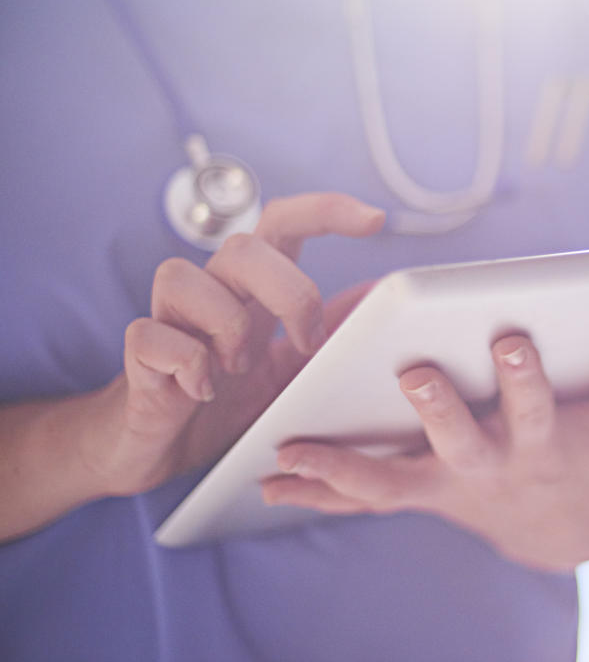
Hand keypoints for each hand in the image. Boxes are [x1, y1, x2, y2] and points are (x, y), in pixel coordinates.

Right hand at [81, 193, 384, 496]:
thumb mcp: (292, 369)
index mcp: (253, 289)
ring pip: (182, 276)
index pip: (283, 223)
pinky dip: (186, 363)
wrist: (163, 451)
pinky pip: (151, 334)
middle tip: (306, 343)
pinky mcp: (140, 357)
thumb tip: (376, 295)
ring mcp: (170, 321)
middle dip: (289, 291)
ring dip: (227, 325)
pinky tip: (201, 391)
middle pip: (243, 246)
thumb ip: (328, 332)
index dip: (326, 210)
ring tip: (237, 370)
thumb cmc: (224, 402)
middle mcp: (211, 292)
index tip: (375, 221)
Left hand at [262, 335, 588, 571]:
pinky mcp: (422, 493)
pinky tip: (271, 478)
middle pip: (461, 442)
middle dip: (437, 411)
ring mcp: (450, 486)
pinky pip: (366, 497)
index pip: (536, 408)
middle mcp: (491, 468)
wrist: (565, 527)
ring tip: (288, 452)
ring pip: (392, 483)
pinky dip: (320, 490)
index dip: (525, 378)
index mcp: (542, 444)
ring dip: (341, 470)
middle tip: (411, 372)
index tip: (510, 337)